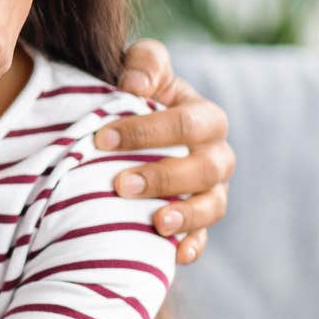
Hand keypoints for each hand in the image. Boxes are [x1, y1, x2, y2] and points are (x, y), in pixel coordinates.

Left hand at [93, 38, 234, 263]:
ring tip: (155, 223)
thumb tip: (133, 85)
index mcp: (206, 118)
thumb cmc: (138, 93)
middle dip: (164, 177)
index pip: (187, 124)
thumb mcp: (142, 68)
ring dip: (185, 216)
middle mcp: (216, 156)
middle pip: (205, 168)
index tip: (102, 138)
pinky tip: (173, 254)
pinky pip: (203, 238)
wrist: (133, 132)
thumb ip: (144, 64)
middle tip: (120, 184)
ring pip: (212, 206)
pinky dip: (191, 247)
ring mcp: (211, 191)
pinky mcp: (198, 221)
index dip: (147, 131)